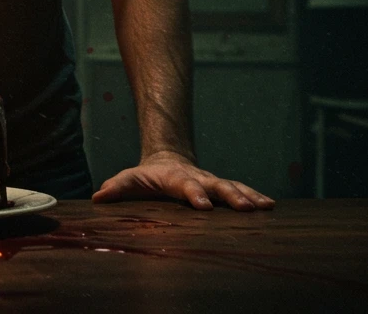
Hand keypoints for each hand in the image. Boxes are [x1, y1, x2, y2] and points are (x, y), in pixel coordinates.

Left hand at [91, 150, 274, 210]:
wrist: (166, 159)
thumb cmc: (145, 176)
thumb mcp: (128, 179)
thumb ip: (116, 188)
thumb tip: (98, 198)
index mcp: (175, 178)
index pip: (186, 186)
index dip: (194, 194)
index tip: (204, 205)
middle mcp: (198, 178)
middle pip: (216, 185)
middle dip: (230, 196)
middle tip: (245, 208)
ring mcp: (212, 181)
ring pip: (233, 186)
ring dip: (249, 196)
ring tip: (266, 206)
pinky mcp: (222, 187)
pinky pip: (241, 190)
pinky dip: (255, 196)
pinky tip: (270, 205)